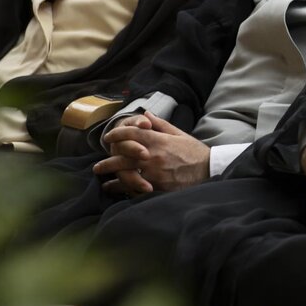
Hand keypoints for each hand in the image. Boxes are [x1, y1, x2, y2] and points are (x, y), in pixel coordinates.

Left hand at [95, 114, 209, 194]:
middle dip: (107, 161)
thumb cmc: (194, 152)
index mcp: (158, 140)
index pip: (131, 134)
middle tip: (97, 166)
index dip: (116, 134)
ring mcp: (153, 173)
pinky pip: (133, 189)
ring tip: (103, 180)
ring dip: (111, 177)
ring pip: (124, 174)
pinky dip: (122, 190)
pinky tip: (116, 190)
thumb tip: (145, 115)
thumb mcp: (179, 134)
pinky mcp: (156, 187)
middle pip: (122, 156)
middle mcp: (153, 156)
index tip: (108, 138)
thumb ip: (160, 124)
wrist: (209, 170)